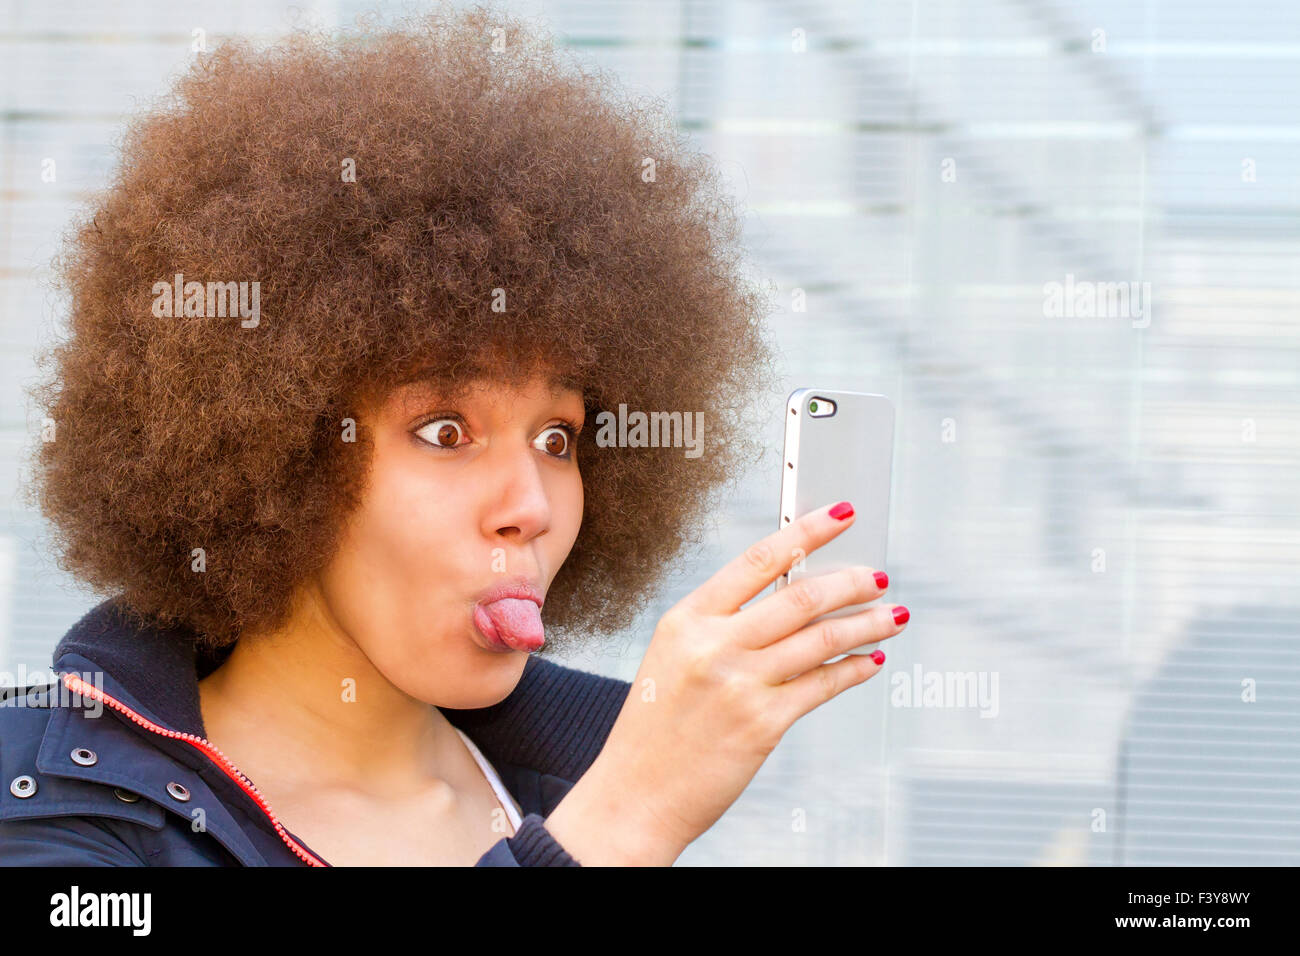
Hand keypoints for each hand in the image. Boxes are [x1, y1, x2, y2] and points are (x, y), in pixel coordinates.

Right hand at [545, 500, 907, 864]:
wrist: (635, 795)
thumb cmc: (655, 729)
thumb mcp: (674, 657)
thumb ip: (724, 624)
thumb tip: (793, 594)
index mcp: (687, 620)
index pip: (758, 560)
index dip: (808, 532)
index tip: (841, 515)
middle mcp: (713, 647)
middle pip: (800, 597)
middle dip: (851, 582)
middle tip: (877, 576)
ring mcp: (739, 686)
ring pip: (822, 639)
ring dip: (866, 624)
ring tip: (890, 615)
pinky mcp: (763, 725)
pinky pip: (823, 685)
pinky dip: (855, 670)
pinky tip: (870, 661)